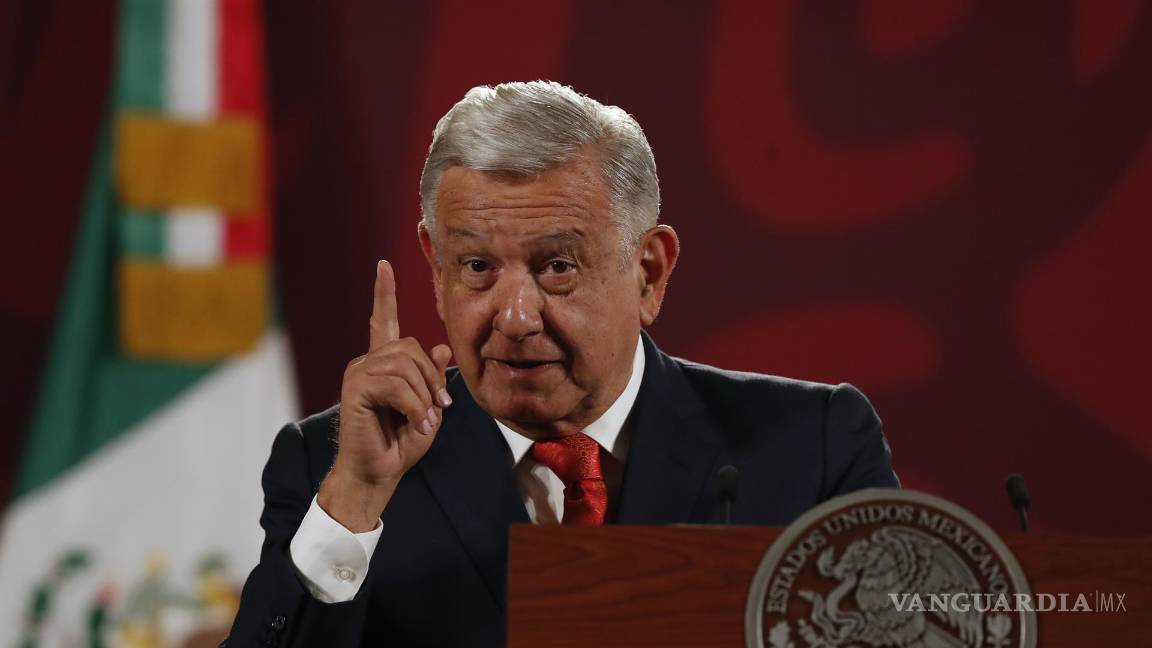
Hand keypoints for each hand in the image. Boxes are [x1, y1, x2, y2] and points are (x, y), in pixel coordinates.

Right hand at [318, 260, 452, 531]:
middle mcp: (367, 362)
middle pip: (410, 347)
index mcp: (383, 364)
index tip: (384, 266)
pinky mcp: (356, 389)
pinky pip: (397, 385)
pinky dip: (414, 407)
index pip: (383, 320)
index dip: (384, 293)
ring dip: (423, 397)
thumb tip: (441, 350)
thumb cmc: (401, 443)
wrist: (379, 473)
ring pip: (406, 366)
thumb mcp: (428, 407)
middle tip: (436, 410)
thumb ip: (432, 379)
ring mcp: (359, 374)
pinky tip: (413, 423)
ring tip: (422, 419)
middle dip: (431, 380)